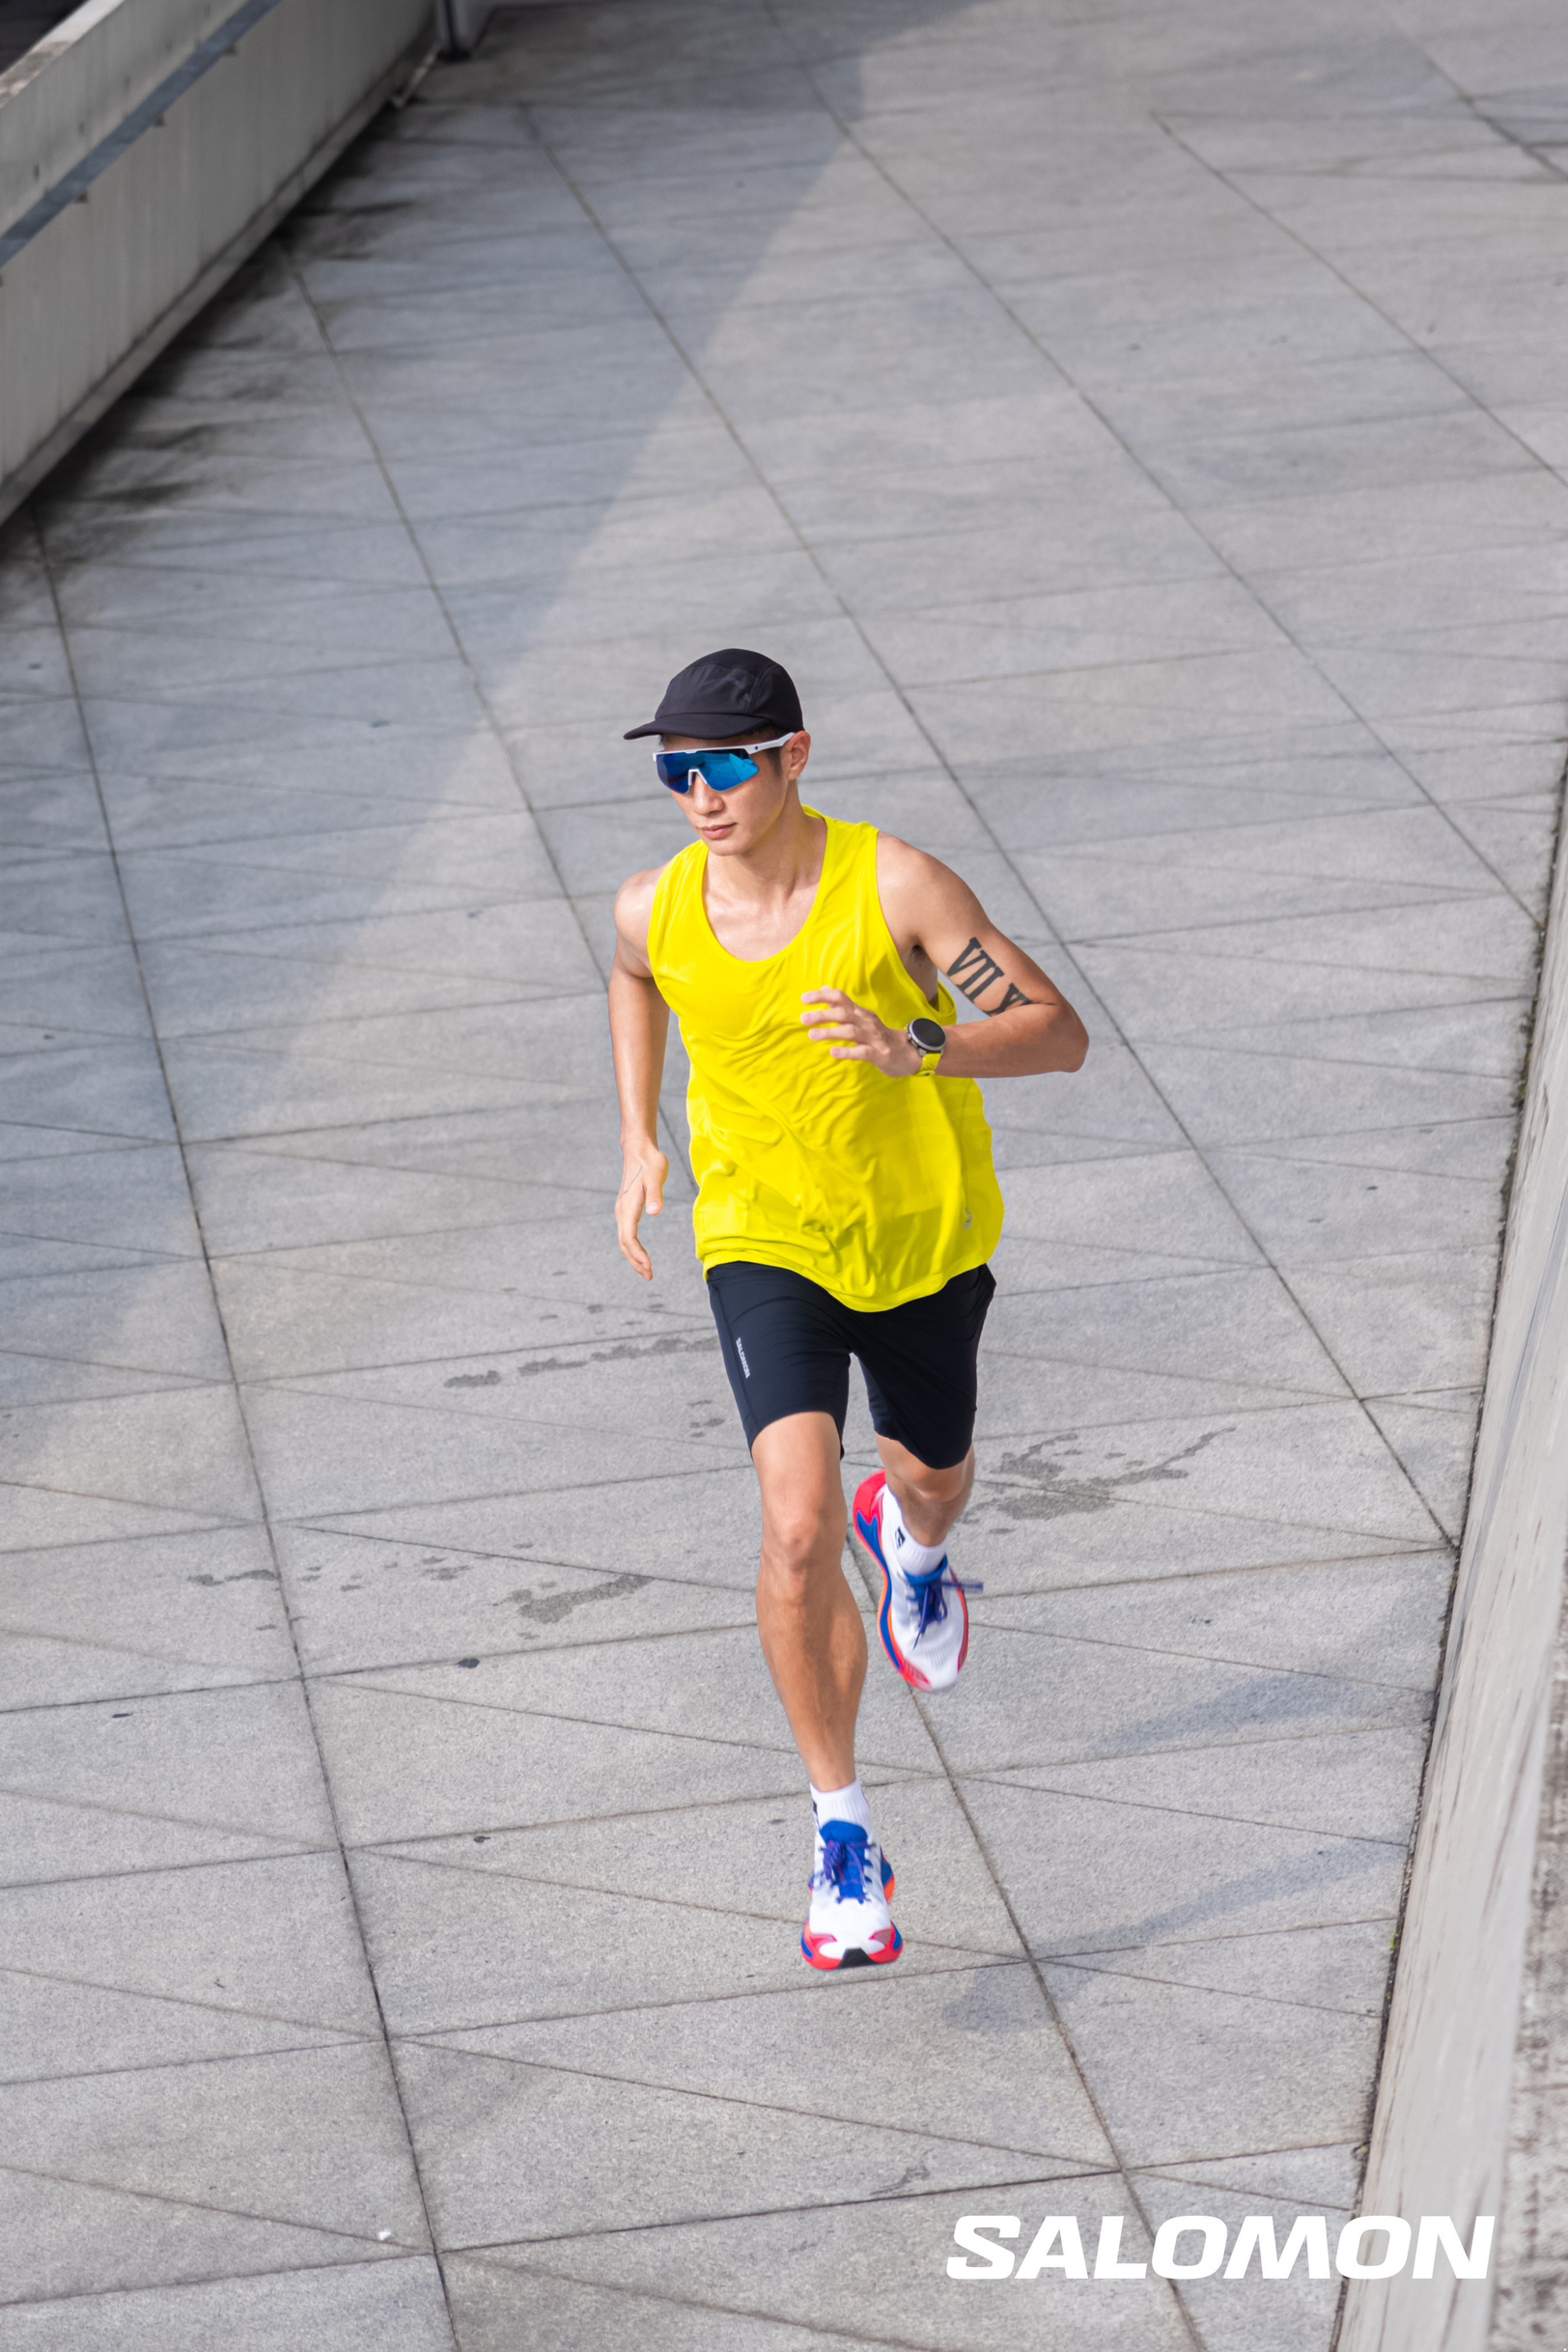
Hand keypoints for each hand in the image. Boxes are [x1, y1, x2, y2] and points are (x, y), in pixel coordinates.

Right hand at [616, 1142, 667, 1279]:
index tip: (649, 1266)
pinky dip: (633, 1248)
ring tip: (647, 1271)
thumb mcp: (657, 1175)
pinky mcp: (626, 1210)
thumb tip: (655, 1212)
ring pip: (624, 1241)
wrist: (639, 1150)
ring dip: (634, 1258)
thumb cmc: (650, 1162)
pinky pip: (627, 1234)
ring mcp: (622, 1211)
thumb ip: (656, 1194)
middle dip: (636, 1262)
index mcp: (628, 1206)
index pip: (630, 1237)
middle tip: (650, 1276)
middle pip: (625, 1244)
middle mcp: (622, 1211)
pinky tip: (642, 1255)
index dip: (638, 1254)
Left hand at [802, 989, 920, 1074]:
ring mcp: (873, 1038)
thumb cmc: (878, 1035)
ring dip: (831, 1033)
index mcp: (860, 1012)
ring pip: (850, 1032)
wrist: (906, 1053)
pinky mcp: (878, 1054)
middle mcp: (866, 1021)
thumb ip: (843, 1006)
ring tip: (812, 1035)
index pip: (841, 998)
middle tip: (804, 1019)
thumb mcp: (861, 1018)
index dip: (822, 996)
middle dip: (823, 1015)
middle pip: (844, 1013)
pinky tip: (833, 1053)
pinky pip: (862, 1052)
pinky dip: (847, 1052)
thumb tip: (825, 989)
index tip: (804, 999)